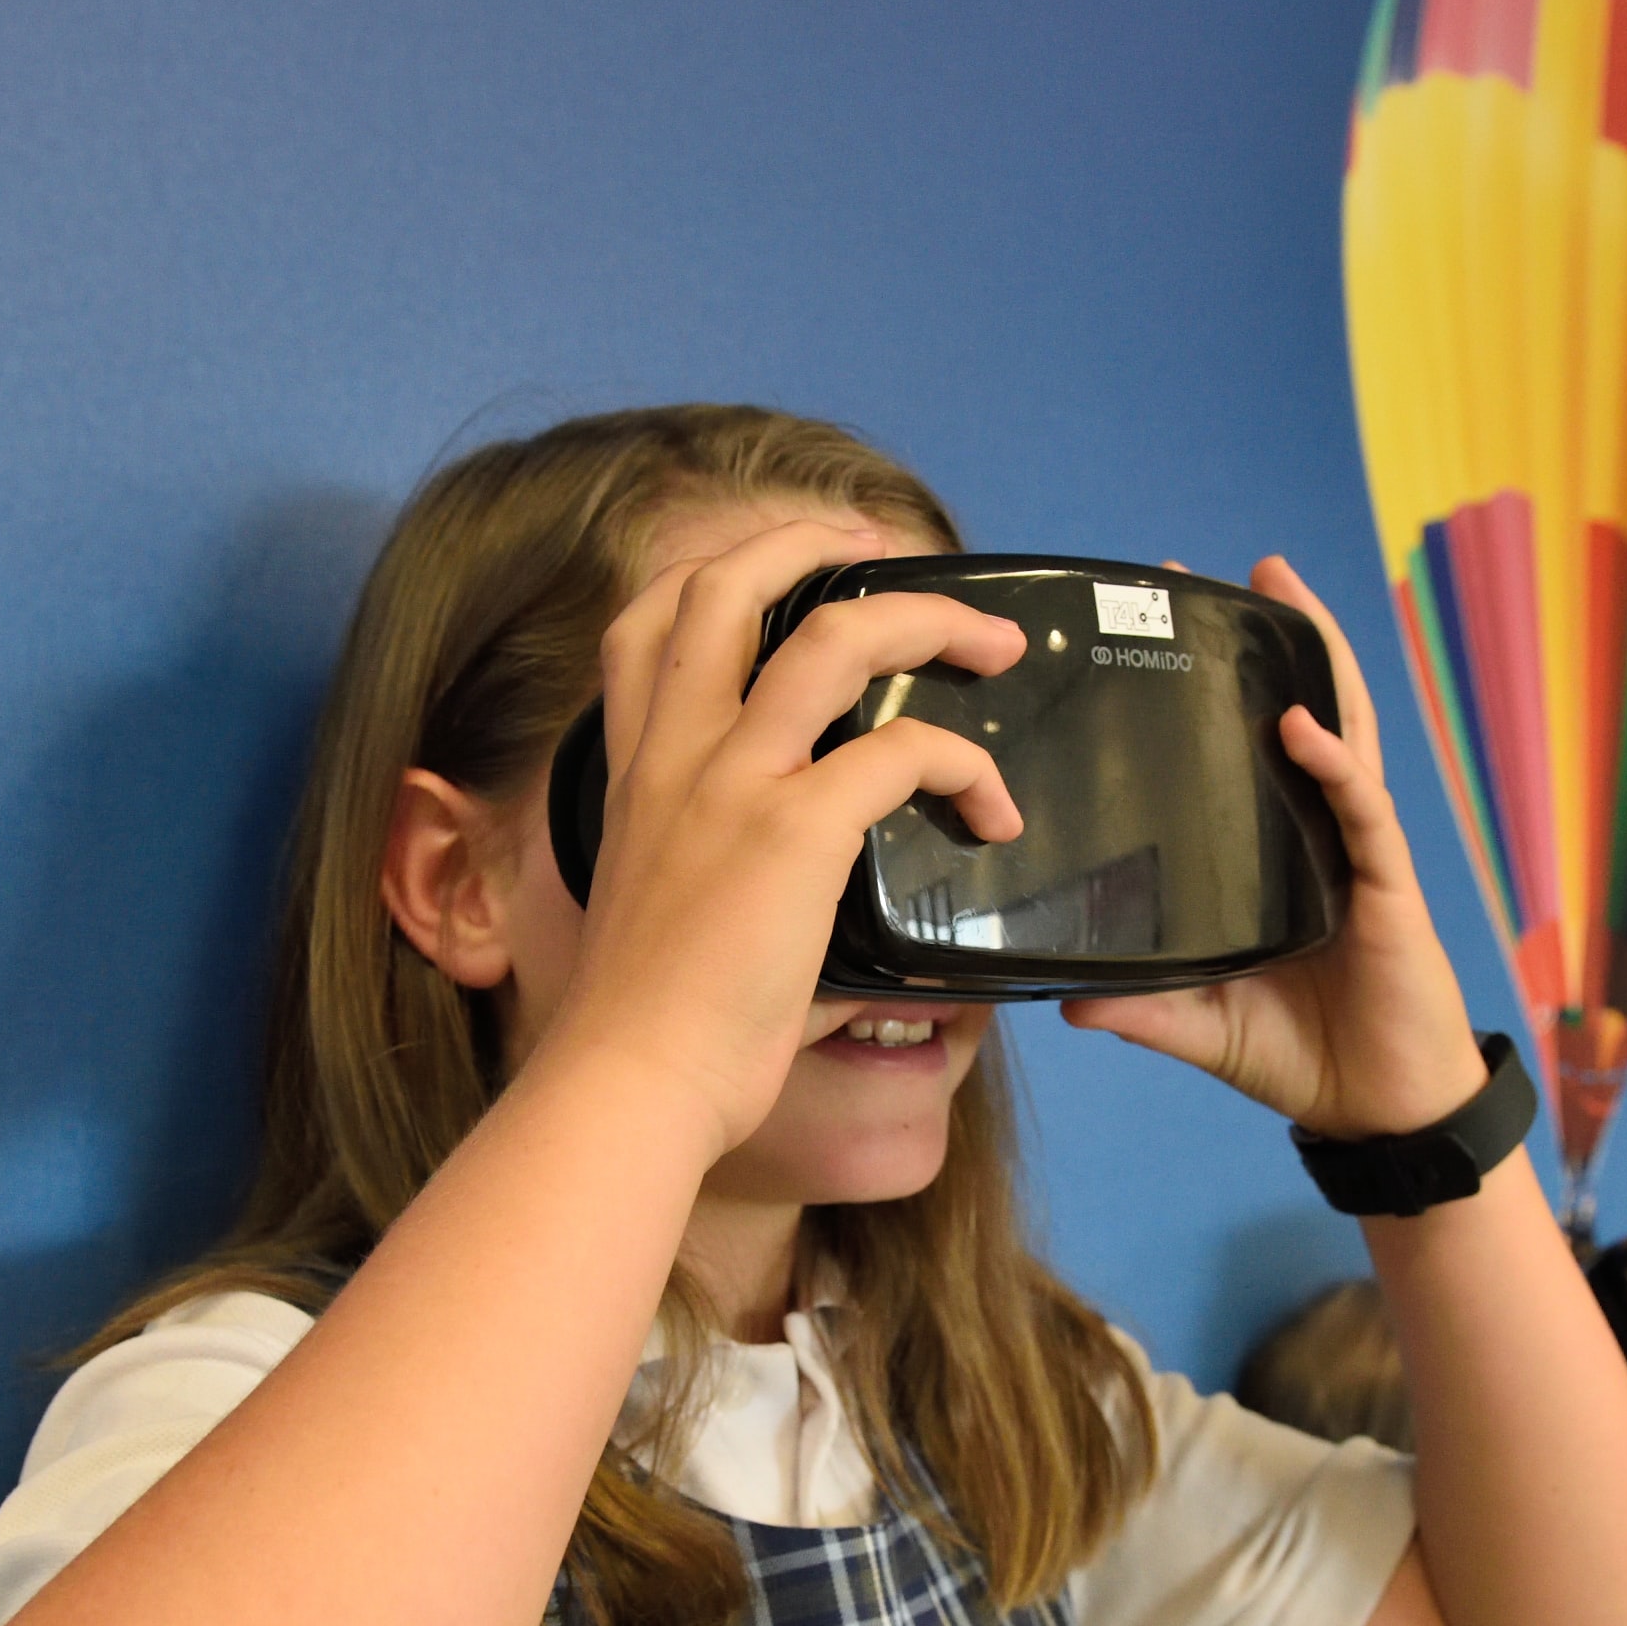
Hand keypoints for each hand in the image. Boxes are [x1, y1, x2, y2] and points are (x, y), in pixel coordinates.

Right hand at [531, 519, 1027, 1161]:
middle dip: (819, 545)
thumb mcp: (666, 917)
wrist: (633, 1080)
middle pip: (731, 585)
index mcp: (638, 772)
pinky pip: (903, 753)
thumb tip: (819, 935)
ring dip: (931, 620)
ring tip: (993, 644)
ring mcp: (733, 783)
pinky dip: (964, 766)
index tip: (792, 571)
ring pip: (836, 637)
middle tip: (894, 553)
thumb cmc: (654, 1030)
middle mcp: (676, 755)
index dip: (719, 571)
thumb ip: (726, 885)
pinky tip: (993, 811)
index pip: (647, 622)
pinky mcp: (793, 830)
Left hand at [1057, 556, 1486, 1137]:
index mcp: (1275, 860)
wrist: (1378, 1111)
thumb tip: (1062, 998)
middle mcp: (1318, 837)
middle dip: (1264, 640)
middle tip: (1212, 573)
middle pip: (1296, 712)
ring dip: (1314, 656)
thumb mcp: (1201, 1028)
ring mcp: (1356, 852)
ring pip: (1340, 731)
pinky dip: (1332, 761)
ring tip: (1280, 587)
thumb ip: (1141, 1009)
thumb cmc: (1305, 1057)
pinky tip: (1301, 723)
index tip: (1152, 636)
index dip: (1211, 694)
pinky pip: (1359, 809)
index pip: (1242, 755)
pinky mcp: (1386, 885)